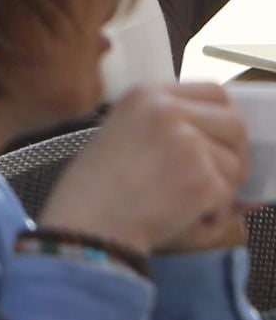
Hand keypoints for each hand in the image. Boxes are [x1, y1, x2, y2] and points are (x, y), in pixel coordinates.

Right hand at [44, 81, 247, 259]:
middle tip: (219, 178)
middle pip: (234, 124)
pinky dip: (212, 213)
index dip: (226, 118)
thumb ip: (173, 130)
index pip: (214, 93)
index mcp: (145, 96)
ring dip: (220, 188)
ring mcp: (186, 143)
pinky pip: (227, 194)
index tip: (222, 140)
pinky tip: (181, 218)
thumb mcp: (125, 138)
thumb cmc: (95, 191)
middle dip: (234, 154)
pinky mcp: (201, 177)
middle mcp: (167, 111)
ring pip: (234, 163)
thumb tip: (234, 149)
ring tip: (182, 203)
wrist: (84, 226)